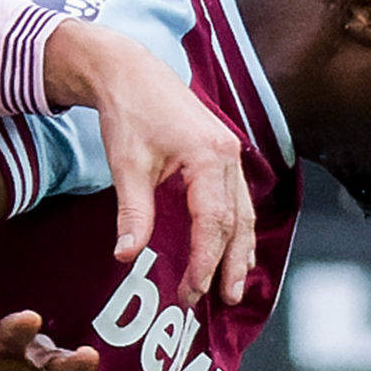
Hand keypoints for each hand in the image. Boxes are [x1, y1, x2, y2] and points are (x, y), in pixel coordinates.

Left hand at [49, 16, 253, 307]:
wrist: (130, 71)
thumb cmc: (128, 113)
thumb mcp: (126, 165)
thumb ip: (133, 213)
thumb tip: (126, 256)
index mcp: (208, 156)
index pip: (214, 222)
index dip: (206, 261)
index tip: (192, 291)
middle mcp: (228, 156)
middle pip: (238, 221)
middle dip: (231, 264)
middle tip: (225, 300)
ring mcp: (229, 154)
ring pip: (244, 212)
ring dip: (240, 250)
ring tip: (235, 285)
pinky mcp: (222, 154)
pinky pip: (238, 199)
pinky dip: (238, 228)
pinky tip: (235, 249)